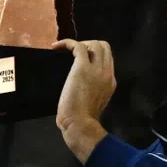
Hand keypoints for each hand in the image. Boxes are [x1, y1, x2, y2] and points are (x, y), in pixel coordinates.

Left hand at [52, 40, 115, 160]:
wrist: (79, 123)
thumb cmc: (83, 119)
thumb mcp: (96, 102)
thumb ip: (94, 90)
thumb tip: (83, 84)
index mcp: (110, 81)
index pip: (107, 59)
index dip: (95, 55)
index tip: (82, 59)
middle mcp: (106, 72)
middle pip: (104, 47)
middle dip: (90, 45)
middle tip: (75, 53)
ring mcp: (96, 69)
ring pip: (95, 44)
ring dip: (81, 43)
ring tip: (67, 49)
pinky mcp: (82, 67)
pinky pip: (78, 46)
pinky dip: (66, 42)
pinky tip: (55, 46)